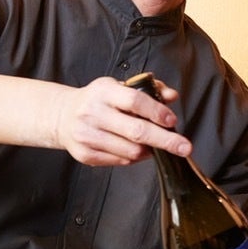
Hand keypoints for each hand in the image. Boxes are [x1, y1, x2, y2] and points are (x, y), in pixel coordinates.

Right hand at [53, 76, 190, 165]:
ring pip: (131, 151)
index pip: (135, 101)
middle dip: (165, 141)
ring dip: (149, 151)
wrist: (62, 116)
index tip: (172, 121)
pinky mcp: (85, 154)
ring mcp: (87, 135)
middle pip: (136, 131)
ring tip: (154, 145)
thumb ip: (149, 90)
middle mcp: (93, 113)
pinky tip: (136, 150)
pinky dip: (135, 158)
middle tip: (185, 147)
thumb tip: (172, 96)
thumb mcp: (119, 87)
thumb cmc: (99, 100)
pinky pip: (120, 161)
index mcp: (103, 92)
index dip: (157, 112)